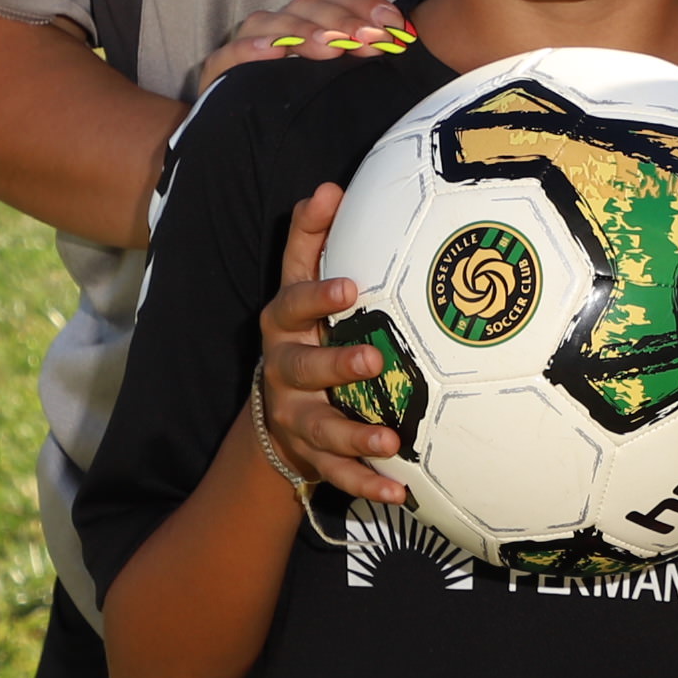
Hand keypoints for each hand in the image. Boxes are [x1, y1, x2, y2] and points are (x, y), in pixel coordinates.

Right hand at [189, 0, 417, 103]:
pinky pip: (230, 55)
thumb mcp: (346, 84)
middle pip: (309, 6)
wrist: (248, 144)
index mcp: (312, 22)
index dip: (365, 4)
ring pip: (271, 22)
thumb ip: (369, 59)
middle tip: (368, 41)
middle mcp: (281, 26)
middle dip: (342, 21)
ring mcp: (248, 47)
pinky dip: (250, 49)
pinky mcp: (220, 74)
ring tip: (330, 47)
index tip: (394, 25)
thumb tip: (409, 43)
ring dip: (303, 31)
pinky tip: (274, 53)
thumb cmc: (308, 110)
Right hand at [252, 181, 413, 505]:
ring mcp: (295, 418)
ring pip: (321, 429)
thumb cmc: (306, 331)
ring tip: (390, 440)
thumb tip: (329, 186)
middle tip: (373, 360)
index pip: (291, 303)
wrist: (277, 411)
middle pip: (301, 369)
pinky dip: (367, 484)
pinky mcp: (310, 457)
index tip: (351, 286)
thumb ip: (311, 241)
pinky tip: (400, 491)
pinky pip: (338, 475)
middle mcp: (282, 372)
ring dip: (354, 436)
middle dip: (335, 366)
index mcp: (283, 326)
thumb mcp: (302, 288)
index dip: (317, 296)